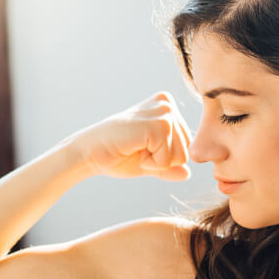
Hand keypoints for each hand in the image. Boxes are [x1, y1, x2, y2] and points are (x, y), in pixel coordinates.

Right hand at [72, 92, 192, 181]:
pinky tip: (133, 149)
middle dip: (161, 160)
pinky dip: (150, 163)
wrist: (90, 153)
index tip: (140, 147)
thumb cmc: (116, 155)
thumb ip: (169, 167)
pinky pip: (168, 159)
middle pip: (186, 151)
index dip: (163, 157)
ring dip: (156, 162)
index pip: (186, 146)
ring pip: (180, 157)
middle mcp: (167, 104)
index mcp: (167, 107)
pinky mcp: (160, 125)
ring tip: (135, 147)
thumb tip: (188, 174)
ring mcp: (164, 112)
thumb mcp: (149, 163)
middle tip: (136, 148)